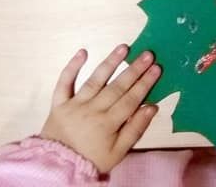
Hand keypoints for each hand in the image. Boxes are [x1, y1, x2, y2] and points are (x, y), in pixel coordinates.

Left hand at [39, 46, 160, 173]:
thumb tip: (152, 107)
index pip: (131, 99)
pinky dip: (72, 67)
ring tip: (124, 47)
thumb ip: (135, 130)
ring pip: (95, 80)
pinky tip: (83, 52)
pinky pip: (64, 83)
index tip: (157, 68)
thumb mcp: (118, 152)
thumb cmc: (92, 159)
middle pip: (116, 87)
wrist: (58, 167)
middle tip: (148, 54)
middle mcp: (92, 110)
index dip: (145, 83)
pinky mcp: (59, 103)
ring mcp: (74, 105)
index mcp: (108, 124)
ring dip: (110, 62)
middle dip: (134, 70)